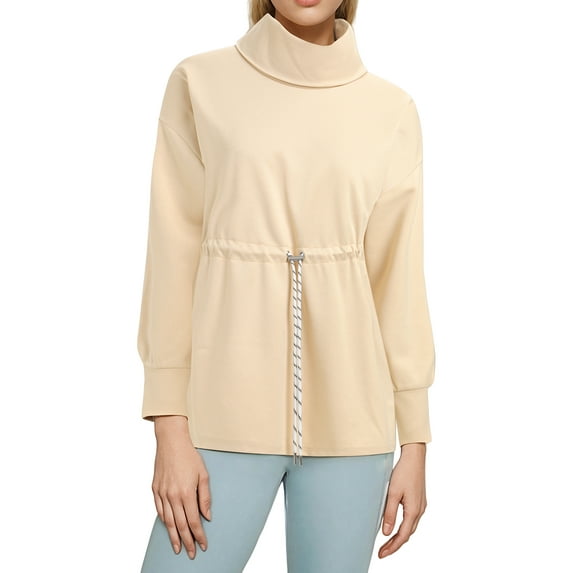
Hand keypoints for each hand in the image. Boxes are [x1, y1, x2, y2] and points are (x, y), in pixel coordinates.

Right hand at [151, 415, 211, 558]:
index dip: (198, 535)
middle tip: (191, 553)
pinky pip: (159, 510)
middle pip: (180, 525)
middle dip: (187, 541)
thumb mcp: (203, 474)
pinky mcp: (155, 489)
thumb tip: (207, 516)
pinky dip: (163, 521)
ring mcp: (162, 493)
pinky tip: (167, 528)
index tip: (203, 545)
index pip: (193, 521)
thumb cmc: (189, 455)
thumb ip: (205, 497)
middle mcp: (173, 496)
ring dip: (173, 536)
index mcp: (186, 493)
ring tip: (178, 548)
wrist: (171, 441)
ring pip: (167, 521)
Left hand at [378, 442, 426, 558]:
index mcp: (414, 511)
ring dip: (399, 536)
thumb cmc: (403, 472)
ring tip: (387, 543)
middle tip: (382, 552)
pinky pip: (411, 519)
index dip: (392, 547)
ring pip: (410, 527)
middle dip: (395, 545)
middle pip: (407, 534)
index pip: (402, 536)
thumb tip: (386, 533)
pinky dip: (403, 526)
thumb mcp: (393, 493)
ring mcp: (421, 505)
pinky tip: (396, 525)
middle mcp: (420, 510)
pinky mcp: (419, 500)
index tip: (381, 554)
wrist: (414, 457)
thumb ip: (389, 513)